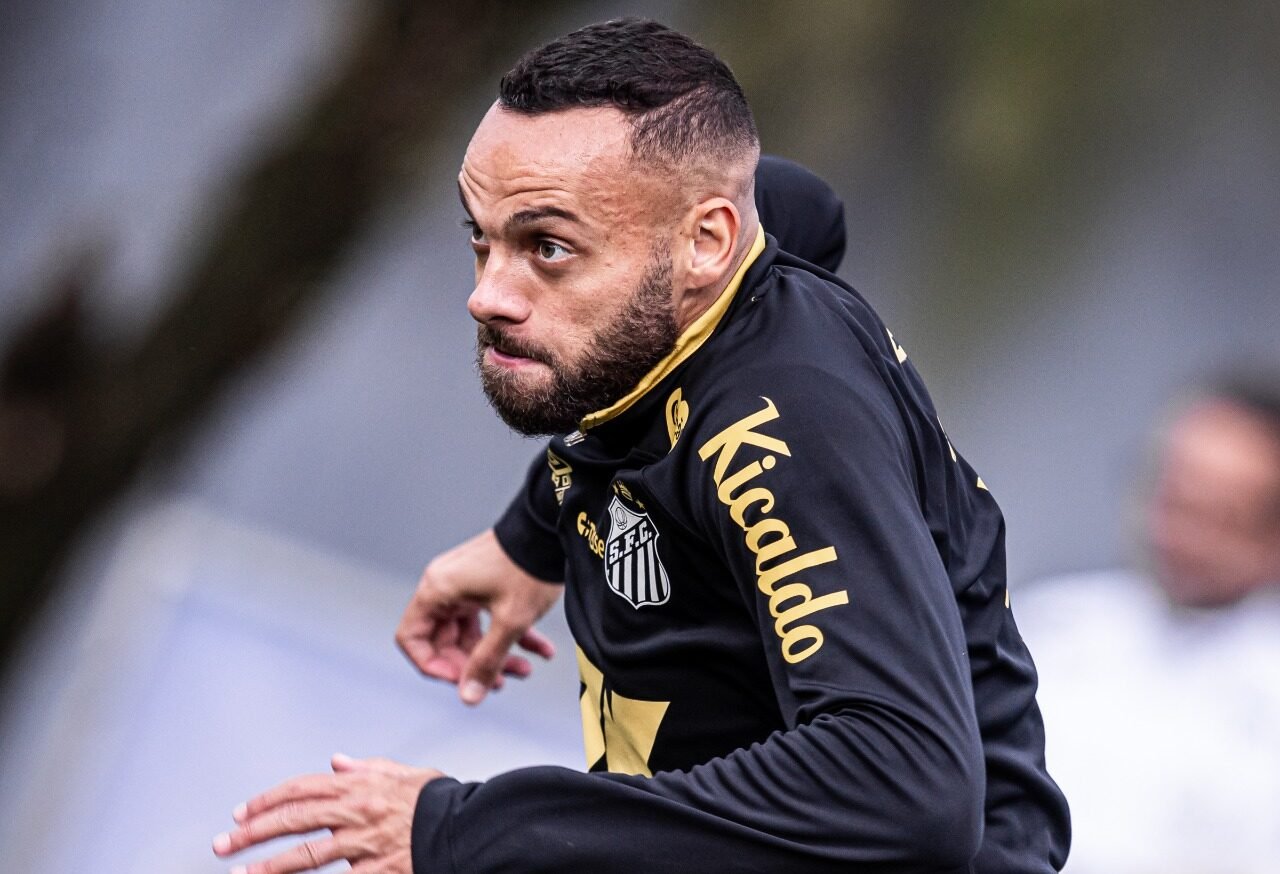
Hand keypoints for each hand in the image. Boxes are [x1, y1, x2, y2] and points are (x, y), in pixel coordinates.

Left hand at [212, 753, 441, 873]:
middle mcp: (357, 813)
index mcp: (361, 786)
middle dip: (254, 832)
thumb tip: (337, 761)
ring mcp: (364, 846)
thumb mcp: (404, 774)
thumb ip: (367, 767)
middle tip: (224, 843)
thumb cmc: (439, 802)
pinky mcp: (376, 872)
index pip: (302, 788)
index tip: (242, 812)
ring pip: (308, 856)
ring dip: (270, 866)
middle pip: (295, 820)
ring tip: (242, 873)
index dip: (268, 800)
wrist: (470, 829)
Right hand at [397, 529, 562, 704]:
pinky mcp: (487, 584)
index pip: (412, 638)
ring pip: (472, 633)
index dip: (434, 666)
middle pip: (446, 641)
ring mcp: (467, 585)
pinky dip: (512, 636)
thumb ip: (487, 661)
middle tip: (503, 681)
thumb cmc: (527, 565)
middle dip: (475, 665)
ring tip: (525, 671)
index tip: (463, 680)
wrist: (553, 527)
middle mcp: (446, 587)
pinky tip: (541, 650)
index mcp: (438, 591)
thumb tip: (469, 697)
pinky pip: (491, 618)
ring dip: (498, 655)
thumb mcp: (509, 620)